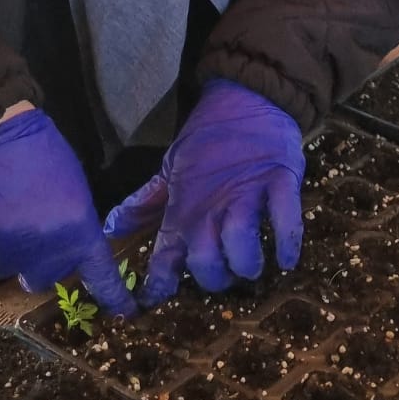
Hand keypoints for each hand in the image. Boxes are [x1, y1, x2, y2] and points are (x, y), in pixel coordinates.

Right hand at [0, 108, 135, 312]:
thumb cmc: (40, 153)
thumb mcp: (74, 187)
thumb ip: (74, 225)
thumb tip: (67, 247)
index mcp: (77, 233)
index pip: (100, 275)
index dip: (112, 297)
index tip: (124, 315)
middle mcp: (43, 251)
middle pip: (39, 280)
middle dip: (33, 261)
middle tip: (28, 229)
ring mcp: (5, 249)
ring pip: (1, 267)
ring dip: (1, 248)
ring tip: (1, 210)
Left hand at [104, 80, 303, 304]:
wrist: (245, 98)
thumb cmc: (207, 141)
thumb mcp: (171, 171)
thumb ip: (145, 203)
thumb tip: (112, 227)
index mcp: (184, 209)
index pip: (165, 259)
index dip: (159, 286)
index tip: (157, 301)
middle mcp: (212, 208)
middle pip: (207, 262)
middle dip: (216, 278)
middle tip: (225, 273)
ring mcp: (248, 195)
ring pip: (241, 245)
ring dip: (247, 263)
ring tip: (251, 266)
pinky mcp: (280, 181)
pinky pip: (286, 219)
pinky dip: (287, 242)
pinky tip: (286, 259)